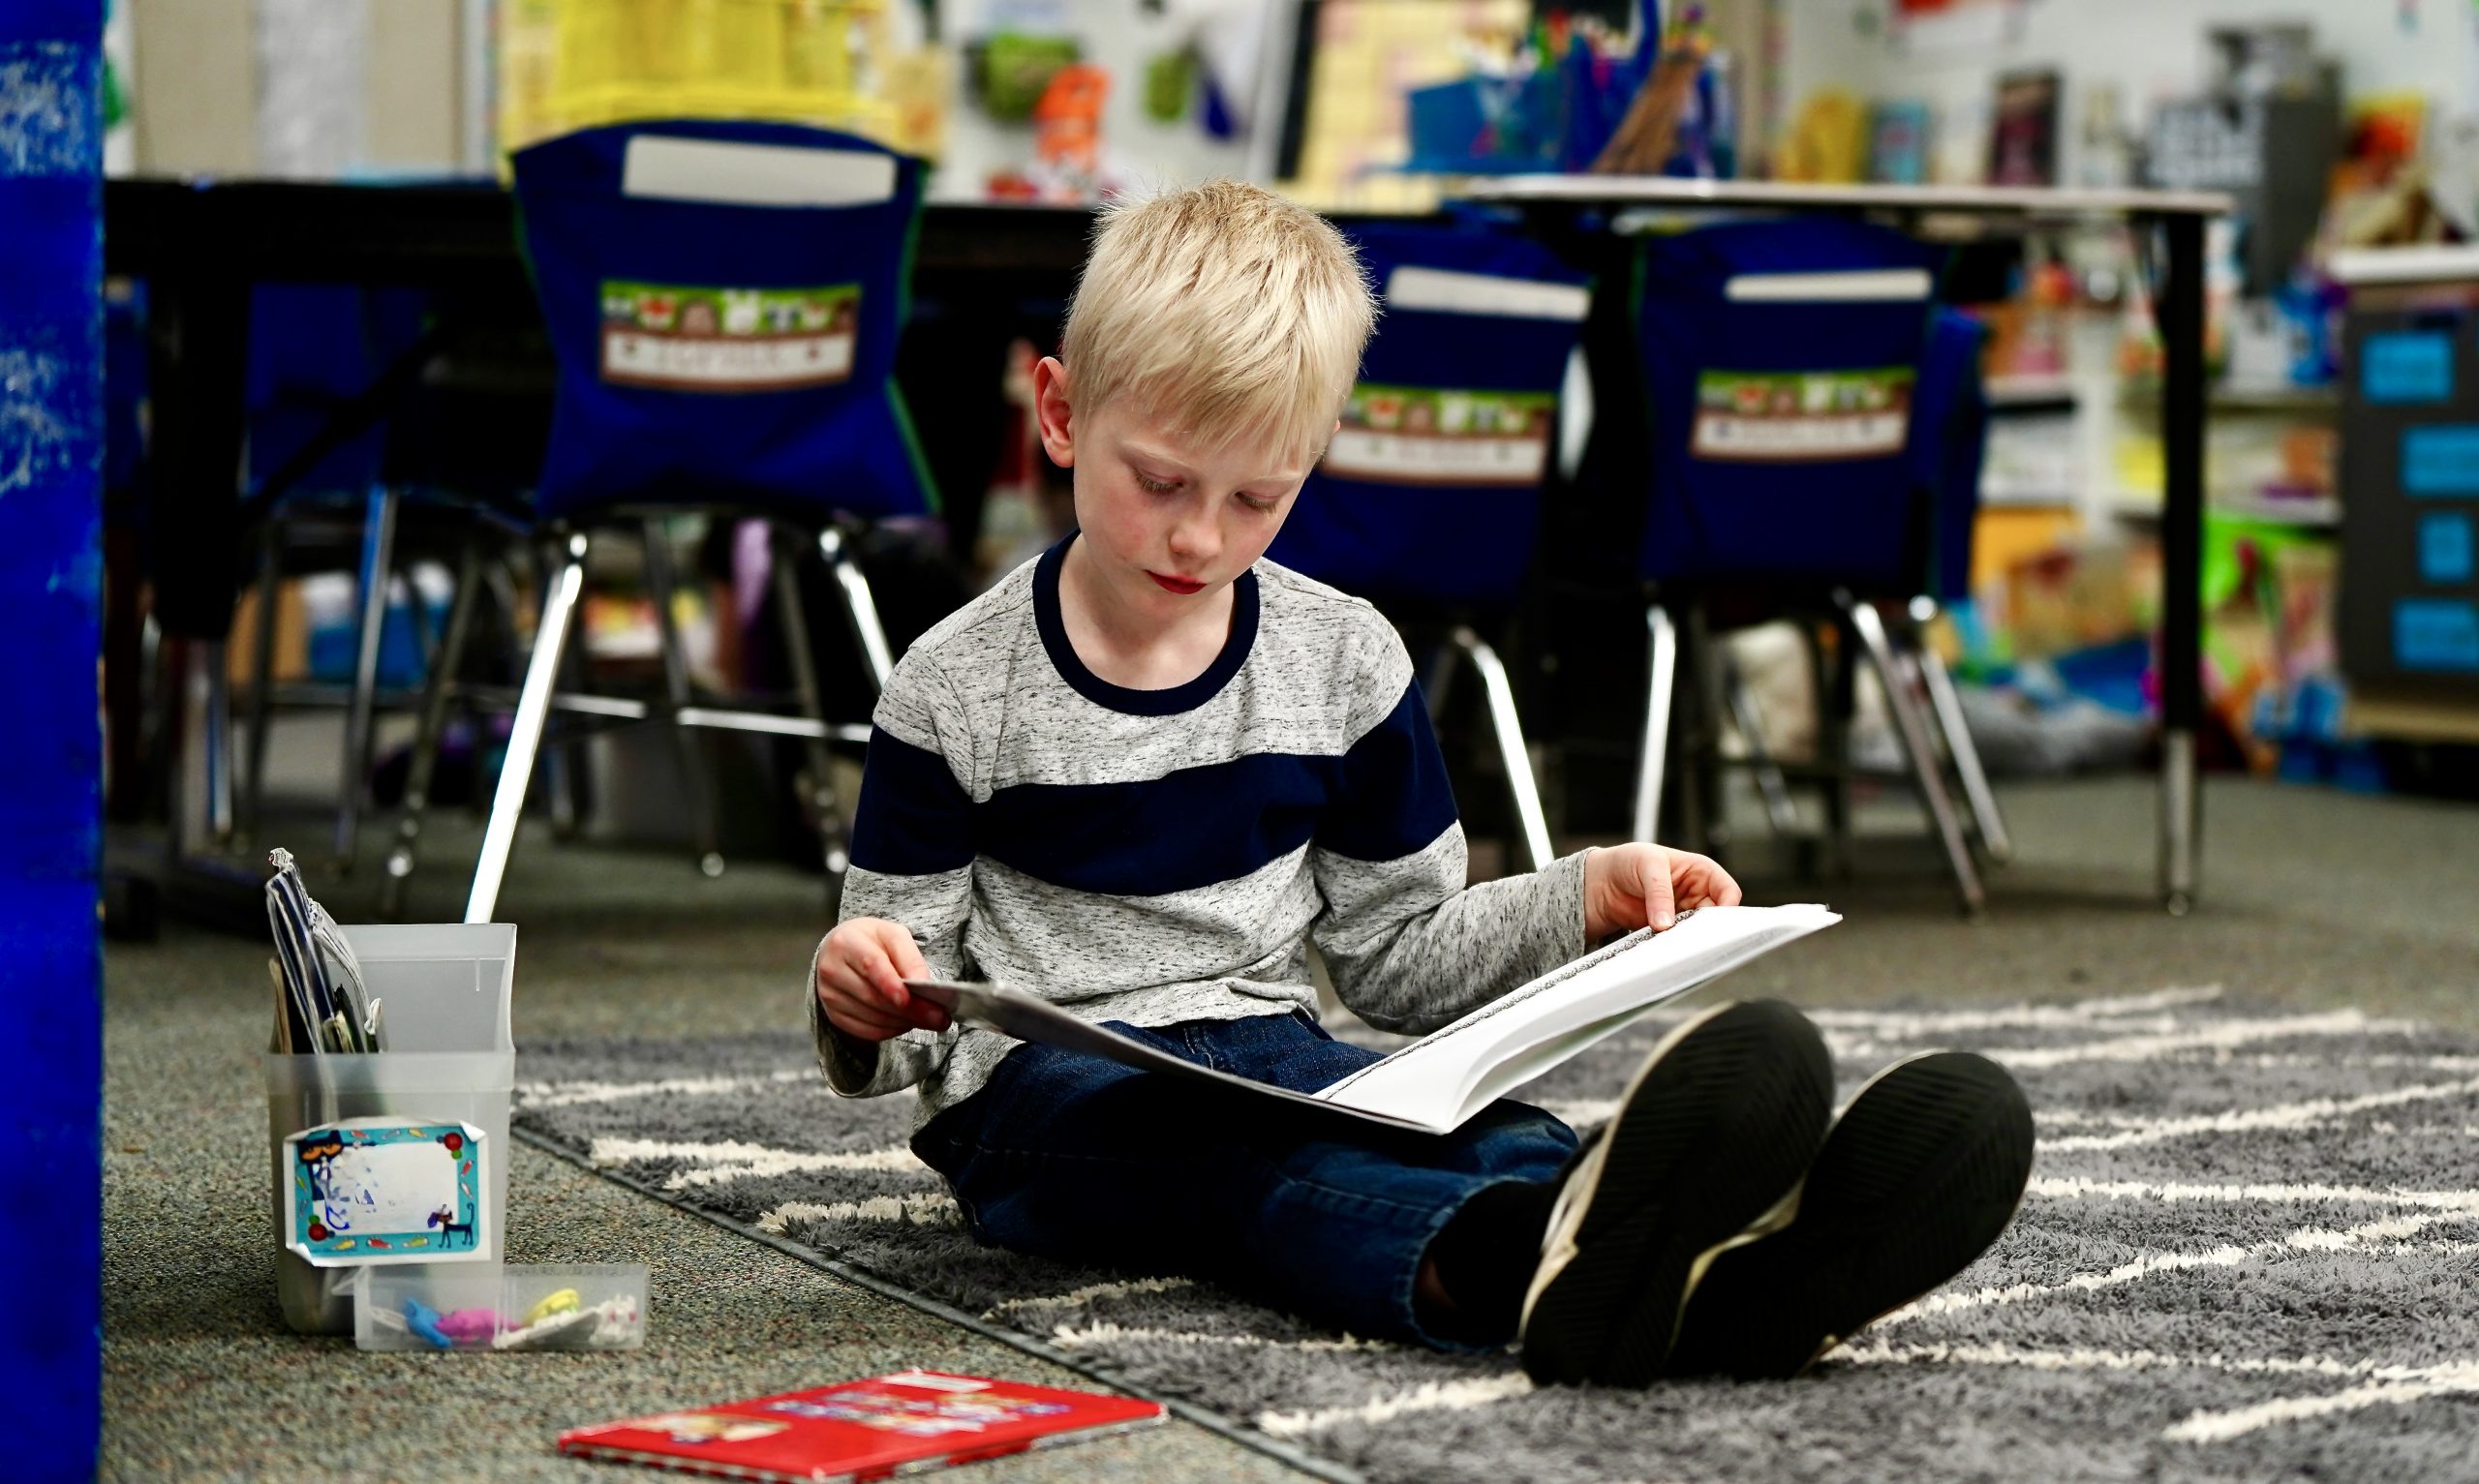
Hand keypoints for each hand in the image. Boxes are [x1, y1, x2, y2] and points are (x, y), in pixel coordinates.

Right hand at [815, 917, 951, 1041]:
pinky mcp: (833, 1014)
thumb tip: (923, 985)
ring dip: (902, 1022)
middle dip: (909, 1010)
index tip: (910, 999)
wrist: (841, 951)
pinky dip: (889, 1031)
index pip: (870, 966)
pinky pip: (864, 1030)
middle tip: (939, 1018)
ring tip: (927, 1019)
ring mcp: (829, 995)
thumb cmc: (871, 941)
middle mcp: (832, 970)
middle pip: (872, 996)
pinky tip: (905, 1023)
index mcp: (846, 942)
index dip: (890, 984)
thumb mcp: (893, 935)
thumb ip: (910, 957)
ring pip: (871, 1017)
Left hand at [1581, 844, 1741, 940]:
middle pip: (1716, 916)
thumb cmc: (1628, 861)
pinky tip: (1663, 946)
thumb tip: (1666, 923)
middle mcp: (1697, 894)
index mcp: (1701, 871)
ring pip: (1698, 932)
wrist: (1601, 882)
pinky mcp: (1668, 931)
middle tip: (1695, 937)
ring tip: (1674, 941)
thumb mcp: (1647, 864)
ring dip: (1689, 939)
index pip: (1727, 889)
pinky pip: (1677, 942)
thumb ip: (1659, 892)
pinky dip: (1672, 946)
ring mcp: (1683, 914)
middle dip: (1709, 927)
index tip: (1717, 920)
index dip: (1728, 905)